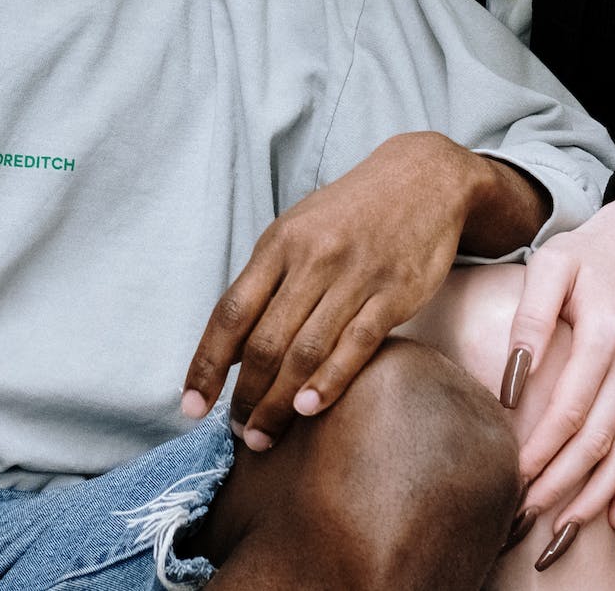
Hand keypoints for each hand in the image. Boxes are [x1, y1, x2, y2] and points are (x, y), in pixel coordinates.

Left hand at [181, 133, 520, 450]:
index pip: (230, 313)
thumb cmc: (351, 213)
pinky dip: (329, 381)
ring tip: (265, 434)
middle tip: (238, 433)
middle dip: (245, 396)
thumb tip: (233, 349)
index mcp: (279, 244)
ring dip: (280, 402)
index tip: (191, 405)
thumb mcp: (298, 231)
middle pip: (265, 341)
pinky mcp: (394, 294)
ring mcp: (354, 277)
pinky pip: (356, 345)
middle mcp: (312, 259)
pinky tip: (310, 410)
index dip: (207, 364)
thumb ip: (267, 284)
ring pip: (306, 351)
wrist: (423, 179)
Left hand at [503, 185, 614, 540]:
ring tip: (560, 529)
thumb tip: (512, 379)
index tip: (512, 477)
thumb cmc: (586, 251)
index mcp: (606, 332)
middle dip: (562, 484)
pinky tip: (610, 518)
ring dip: (594, 495)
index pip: (572, 408)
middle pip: (599, 440)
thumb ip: (530, 316)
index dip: (542, 448)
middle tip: (524, 515)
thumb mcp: (551, 264)